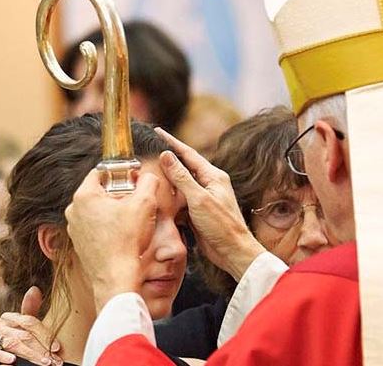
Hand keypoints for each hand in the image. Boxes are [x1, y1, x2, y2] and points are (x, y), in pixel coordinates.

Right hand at [0, 287, 61, 365]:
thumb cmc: (10, 343)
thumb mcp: (22, 329)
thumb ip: (30, 312)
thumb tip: (35, 289)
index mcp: (8, 318)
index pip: (30, 322)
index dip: (45, 335)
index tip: (58, 348)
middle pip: (23, 335)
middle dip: (42, 349)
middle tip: (54, 360)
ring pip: (12, 344)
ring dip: (30, 354)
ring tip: (43, 363)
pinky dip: (4, 358)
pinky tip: (13, 362)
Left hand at [65, 169, 159, 310]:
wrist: (117, 277)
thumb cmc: (127, 242)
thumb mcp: (145, 204)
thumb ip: (148, 182)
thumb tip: (148, 176)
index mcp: (84, 196)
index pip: (100, 172)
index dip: (120, 173)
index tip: (132, 179)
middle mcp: (74, 211)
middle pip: (99, 191)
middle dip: (118, 193)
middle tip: (135, 200)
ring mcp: (75, 228)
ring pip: (97, 210)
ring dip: (113, 211)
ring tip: (130, 219)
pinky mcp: (80, 243)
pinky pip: (95, 227)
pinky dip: (108, 227)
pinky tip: (123, 234)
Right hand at [155, 128, 264, 279]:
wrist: (233, 251)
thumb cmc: (221, 226)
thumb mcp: (199, 199)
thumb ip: (182, 177)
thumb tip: (167, 155)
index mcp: (213, 176)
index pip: (188, 154)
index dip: (171, 142)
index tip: (157, 131)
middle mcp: (209, 184)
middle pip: (184, 167)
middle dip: (167, 158)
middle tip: (149, 149)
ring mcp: (204, 198)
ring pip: (181, 184)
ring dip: (167, 179)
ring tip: (149, 171)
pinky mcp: (199, 212)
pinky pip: (181, 200)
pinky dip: (170, 197)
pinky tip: (158, 196)